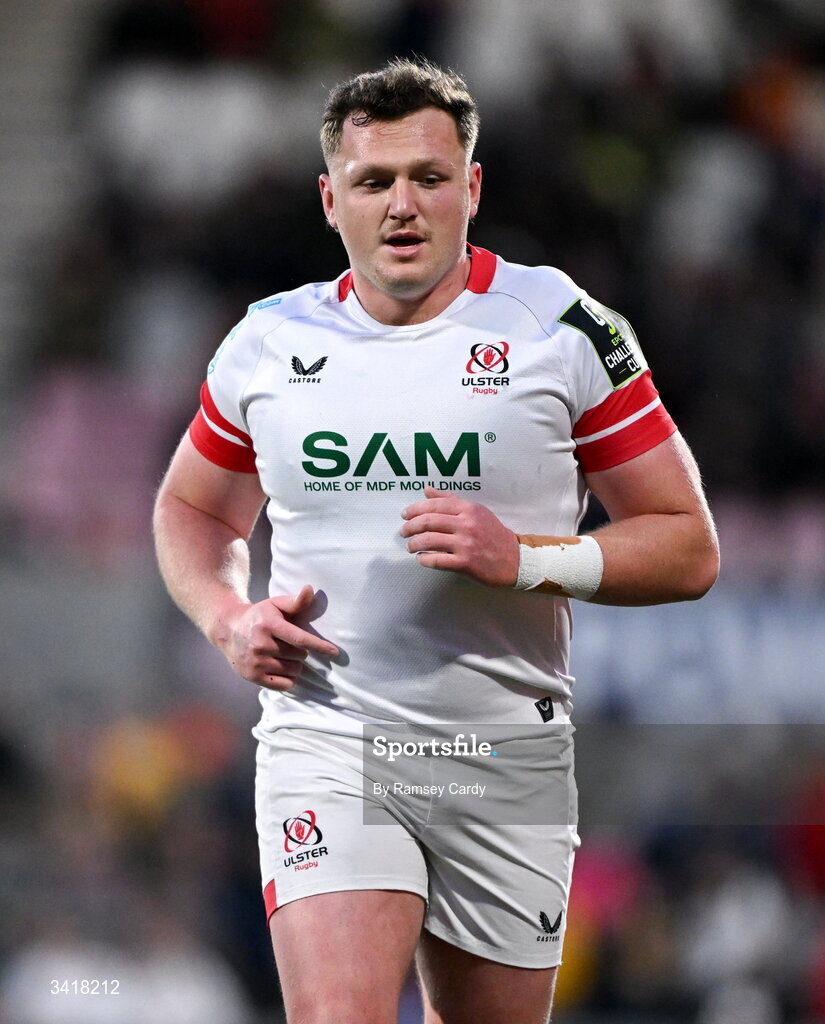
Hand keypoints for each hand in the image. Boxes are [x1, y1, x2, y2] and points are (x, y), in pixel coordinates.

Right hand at [211, 584, 338, 689]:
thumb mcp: (275, 604)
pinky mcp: (252, 677)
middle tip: (290, 644)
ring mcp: (256, 662)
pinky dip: (288, 679)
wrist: (229, 630)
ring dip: (295, 665)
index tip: (335, 652)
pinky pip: (284, 685)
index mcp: (269, 625)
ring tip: (284, 655)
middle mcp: (261, 645)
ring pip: (293, 671)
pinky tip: (280, 668)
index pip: (300, 638)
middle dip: (301, 652)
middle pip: (299, 656)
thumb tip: (310, 590)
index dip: (319, 646)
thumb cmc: (260, 616)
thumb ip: (295, 601)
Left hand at [399, 486, 519, 586]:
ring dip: (414, 543)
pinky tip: (421, 559)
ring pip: (429, 540)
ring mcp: (466, 544)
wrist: (515, 560)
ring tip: (410, 546)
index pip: (435, 504)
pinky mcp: (465, 563)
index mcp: (469, 509)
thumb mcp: (476, 511)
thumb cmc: (493, 534)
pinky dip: (424, 559)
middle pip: (428, 521)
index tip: (405, 515)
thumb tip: (427, 490)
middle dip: (410, 526)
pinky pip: (437, 560)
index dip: (415, 509)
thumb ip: (451, 500)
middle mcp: (467, 524)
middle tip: (403, 532)